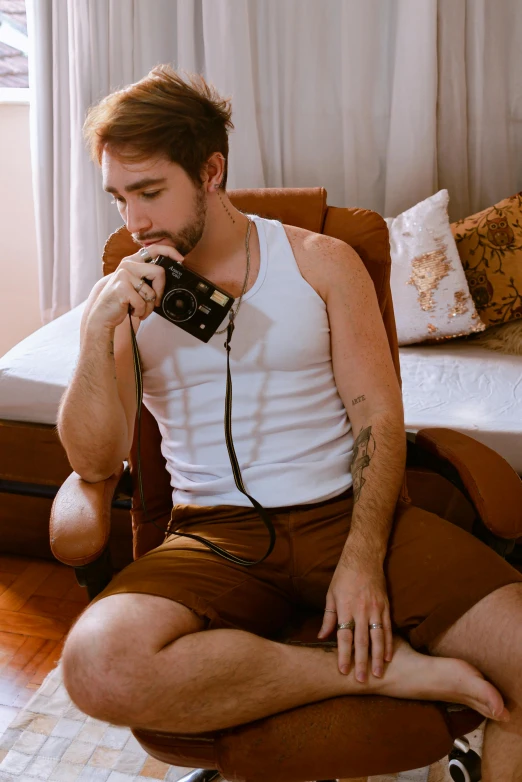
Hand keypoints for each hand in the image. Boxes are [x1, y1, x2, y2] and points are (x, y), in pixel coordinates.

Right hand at [89, 243, 183, 329]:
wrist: (103, 313)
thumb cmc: (123, 299)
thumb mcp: (136, 284)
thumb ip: (148, 278)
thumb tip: (170, 280)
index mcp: (133, 261)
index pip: (154, 248)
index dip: (170, 251)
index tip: (181, 259)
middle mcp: (128, 264)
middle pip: (159, 272)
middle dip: (160, 291)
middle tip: (155, 301)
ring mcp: (123, 275)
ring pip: (151, 292)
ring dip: (148, 307)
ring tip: (138, 308)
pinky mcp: (122, 288)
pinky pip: (142, 302)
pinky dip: (140, 311)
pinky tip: (131, 310)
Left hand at [317, 553, 392, 681]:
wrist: (364, 557)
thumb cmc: (344, 576)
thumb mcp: (331, 594)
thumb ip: (328, 617)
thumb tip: (321, 637)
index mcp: (345, 607)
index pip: (344, 636)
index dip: (343, 655)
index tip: (343, 671)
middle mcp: (361, 609)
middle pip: (362, 640)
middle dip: (361, 662)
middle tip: (361, 680)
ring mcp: (375, 608)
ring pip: (378, 637)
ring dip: (377, 657)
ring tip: (377, 674)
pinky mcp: (385, 606)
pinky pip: (388, 628)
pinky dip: (389, 643)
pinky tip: (388, 657)